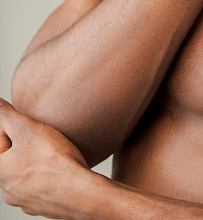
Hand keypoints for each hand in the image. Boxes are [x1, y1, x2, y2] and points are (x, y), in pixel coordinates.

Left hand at [0, 98, 87, 217]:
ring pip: (28, 171)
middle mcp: (7, 189)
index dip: (17, 126)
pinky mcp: (42, 205)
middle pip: (13, 156)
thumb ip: (6, 114)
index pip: (0, 138)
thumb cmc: (53, 162)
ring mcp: (24, 200)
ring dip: (38, 160)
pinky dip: (49, 175)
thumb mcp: (26, 127)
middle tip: (45, 138)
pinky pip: (42, 184)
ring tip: (55, 153)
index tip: (33, 126)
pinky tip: (61, 169)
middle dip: (27, 143)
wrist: (79, 191)